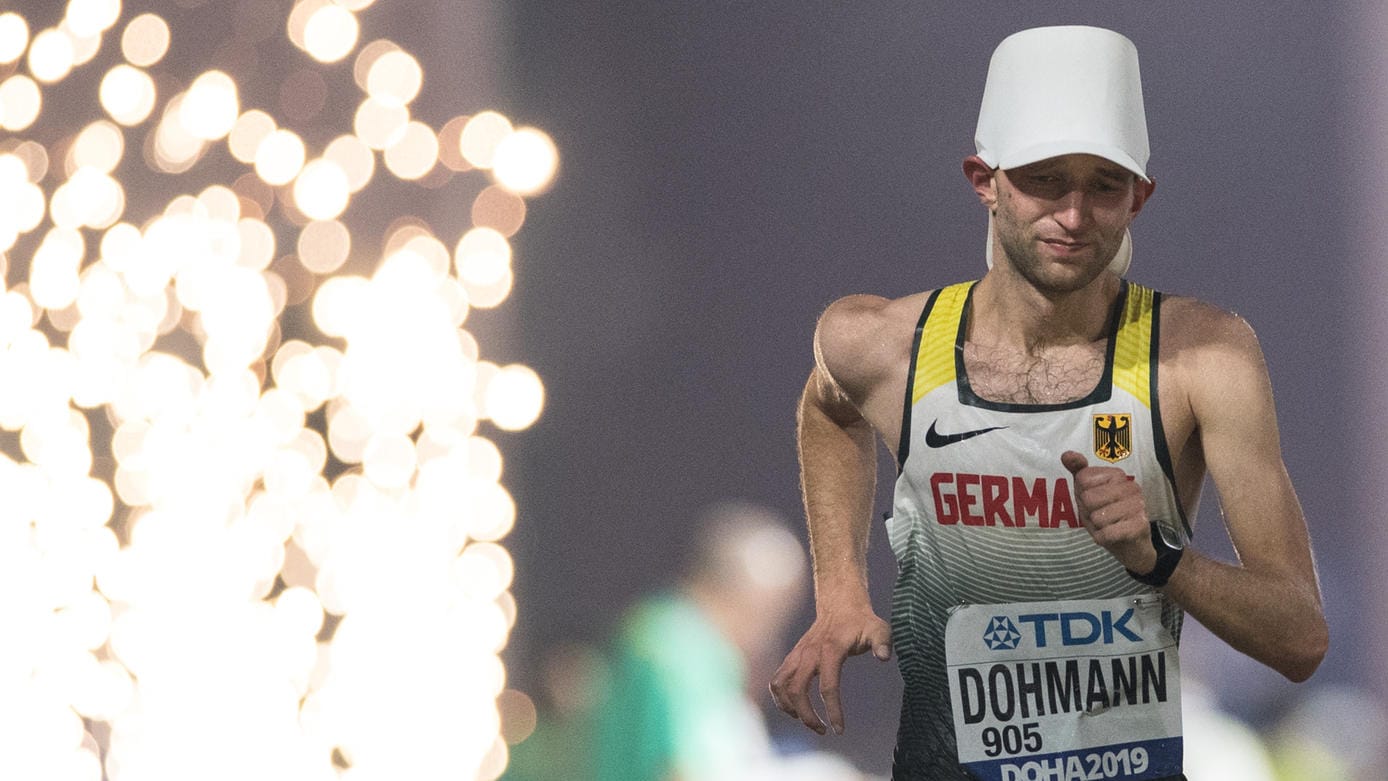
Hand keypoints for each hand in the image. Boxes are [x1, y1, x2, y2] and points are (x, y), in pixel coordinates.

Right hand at [768, 604, 890, 735]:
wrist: (839, 603)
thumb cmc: (861, 621)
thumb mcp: (878, 629)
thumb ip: (882, 643)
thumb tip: (883, 658)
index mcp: (830, 649)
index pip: (828, 686)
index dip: (833, 710)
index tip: (839, 730)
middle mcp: (809, 653)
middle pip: (797, 690)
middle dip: (807, 716)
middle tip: (822, 730)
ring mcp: (797, 654)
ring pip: (781, 686)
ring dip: (789, 708)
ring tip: (806, 720)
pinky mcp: (792, 657)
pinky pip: (777, 680)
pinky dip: (780, 697)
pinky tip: (793, 708)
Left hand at [1061, 451, 1156, 573]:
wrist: (1129, 544)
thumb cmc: (1105, 514)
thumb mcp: (1087, 491)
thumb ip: (1077, 471)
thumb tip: (1066, 455)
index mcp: (1117, 475)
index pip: (1082, 480)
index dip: (1082, 495)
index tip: (1095, 502)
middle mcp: (1131, 486)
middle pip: (1089, 498)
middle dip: (1089, 512)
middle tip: (1102, 516)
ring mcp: (1138, 505)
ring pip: (1097, 517)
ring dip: (1097, 527)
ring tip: (1109, 525)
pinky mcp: (1140, 525)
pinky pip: (1106, 533)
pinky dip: (1104, 538)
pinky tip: (1113, 536)